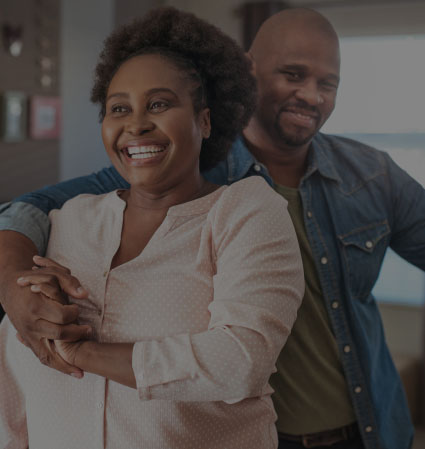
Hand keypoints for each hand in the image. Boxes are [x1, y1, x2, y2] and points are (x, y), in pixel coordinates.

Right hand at [11, 256, 90, 375]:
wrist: (9, 287)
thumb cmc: (34, 278)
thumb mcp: (52, 274)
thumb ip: (69, 283)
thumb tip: (84, 294)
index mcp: (36, 306)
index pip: (62, 316)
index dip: (74, 315)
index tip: (79, 311)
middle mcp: (31, 323)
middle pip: (58, 335)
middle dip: (76, 335)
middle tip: (89, 330)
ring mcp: (29, 334)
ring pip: (47, 354)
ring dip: (65, 365)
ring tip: (80, 373)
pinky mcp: (29, 340)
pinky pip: (41, 357)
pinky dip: (56, 365)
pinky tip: (70, 370)